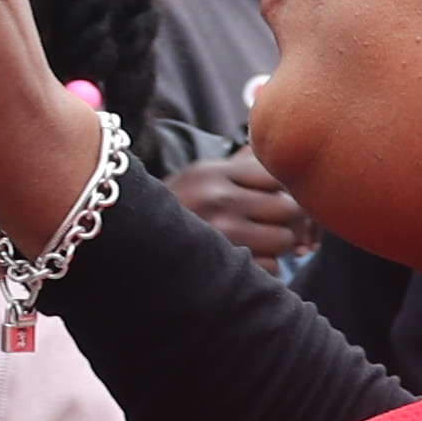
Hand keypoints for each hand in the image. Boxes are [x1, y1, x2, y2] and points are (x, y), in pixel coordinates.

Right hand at [165, 148, 307, 272]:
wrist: (133, 246)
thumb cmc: (179, 208)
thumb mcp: (200, 176)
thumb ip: (241, 164)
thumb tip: (278, 152)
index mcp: (212, 172)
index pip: (276, 174)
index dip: (286, 188)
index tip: (277, 198)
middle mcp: (216, 200)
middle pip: (288, 207)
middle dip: (288, 219)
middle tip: (276, 224)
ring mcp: (219, 236)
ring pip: (283, 240)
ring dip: (277, 245)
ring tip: (259, 242)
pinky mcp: (222, 268)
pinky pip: (270, 268)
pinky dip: (264, 267)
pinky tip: (245, 260)